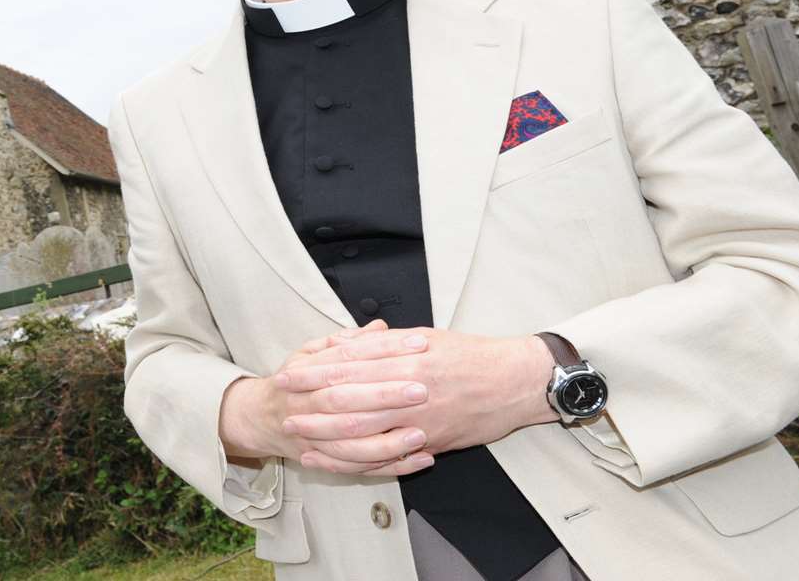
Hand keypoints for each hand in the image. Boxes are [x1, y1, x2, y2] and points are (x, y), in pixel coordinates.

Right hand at [219, 319, 435, 477]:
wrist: (260, 419)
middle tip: (421, 389)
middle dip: (384, 395)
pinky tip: (420, 460)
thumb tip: (380, 327)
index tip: (417, 345)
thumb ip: (346, 341)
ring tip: (420, 434)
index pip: (348, 358)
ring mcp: (314, 437)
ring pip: (350, 443)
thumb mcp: (310, 352)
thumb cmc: (293, 382)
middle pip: (346, 400)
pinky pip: (359, 468)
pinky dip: (390, 466)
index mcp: (307, 372)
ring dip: (387, 441)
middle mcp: (307, 404)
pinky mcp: (325, 461)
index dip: (382, 350)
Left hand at [274, 328, 557, 469]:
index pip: (348, 366)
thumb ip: (383, 343)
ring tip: (299, 436)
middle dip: (310, 406)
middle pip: (349, 400)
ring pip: (363, 431)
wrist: (515, 382)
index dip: (314, 372)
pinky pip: (387, 457)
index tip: (289, 374)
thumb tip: (345, 342)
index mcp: (406, 359)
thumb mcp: (426, 337)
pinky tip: (334, 461)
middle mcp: (409, 390)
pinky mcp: (430, 442)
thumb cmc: (471, 355)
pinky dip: (357, 461)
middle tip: (283, 408)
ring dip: (326, 435)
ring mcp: (419, 420)